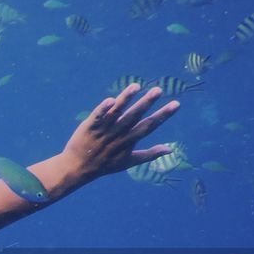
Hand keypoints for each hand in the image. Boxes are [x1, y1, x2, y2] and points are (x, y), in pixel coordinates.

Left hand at [63, 84, 178, 180]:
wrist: (78, 167)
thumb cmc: (105, 164)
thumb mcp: (129, 162)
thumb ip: (150, 154)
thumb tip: (170, 150)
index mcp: (129, 141)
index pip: (149, 126)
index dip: (163, 115)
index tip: (176, 104)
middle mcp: (118, 134)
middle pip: (134, 116)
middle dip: (146, 103)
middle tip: (159, 90)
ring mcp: (103, 129)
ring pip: (116, 112)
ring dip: (126, 99)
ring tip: (136, 86)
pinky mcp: (89, 126)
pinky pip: (97, 116)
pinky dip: (103, 109)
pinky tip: (111, 99)